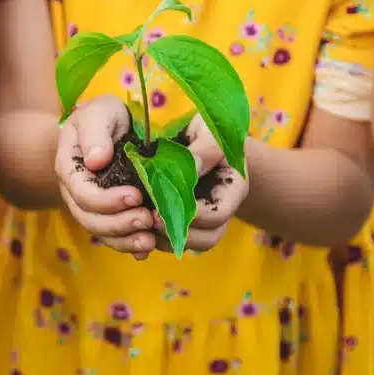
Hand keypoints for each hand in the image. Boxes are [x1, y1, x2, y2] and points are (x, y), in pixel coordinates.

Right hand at [55, 95, 156, 258]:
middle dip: (118, 224)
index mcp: (70, 168)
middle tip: (147, 219)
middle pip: (90, 219)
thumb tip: (96, 161)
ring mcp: (91, 207)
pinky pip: (114, 237)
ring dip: (125, 240)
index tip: (135, 196)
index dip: (107, 201)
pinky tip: (147, 249)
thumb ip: (95, 132)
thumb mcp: (99, 112)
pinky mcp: (108, 215)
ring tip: (150, 241)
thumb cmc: (104, 116)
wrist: (108, 126)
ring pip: (101, 233)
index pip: (82, 193)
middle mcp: (75, 193)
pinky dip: (130, 246)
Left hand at [152, 114, 248, 253]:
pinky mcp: (186, 222)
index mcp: (233, 188)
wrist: (198, 137)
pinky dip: (157, 239)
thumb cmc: (206, 130)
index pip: (219, 214)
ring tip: (143, 224)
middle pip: (208, 238)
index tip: (164, 206)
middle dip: (178, 233)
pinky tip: (140, 227)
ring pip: (191, 244)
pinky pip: (175, 241)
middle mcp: (222, 209)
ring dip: (166, 240)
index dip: (193, 216)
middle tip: (149, 219)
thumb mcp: (209, 130)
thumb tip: (193, 166)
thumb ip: (206, 147)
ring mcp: (205, 220)